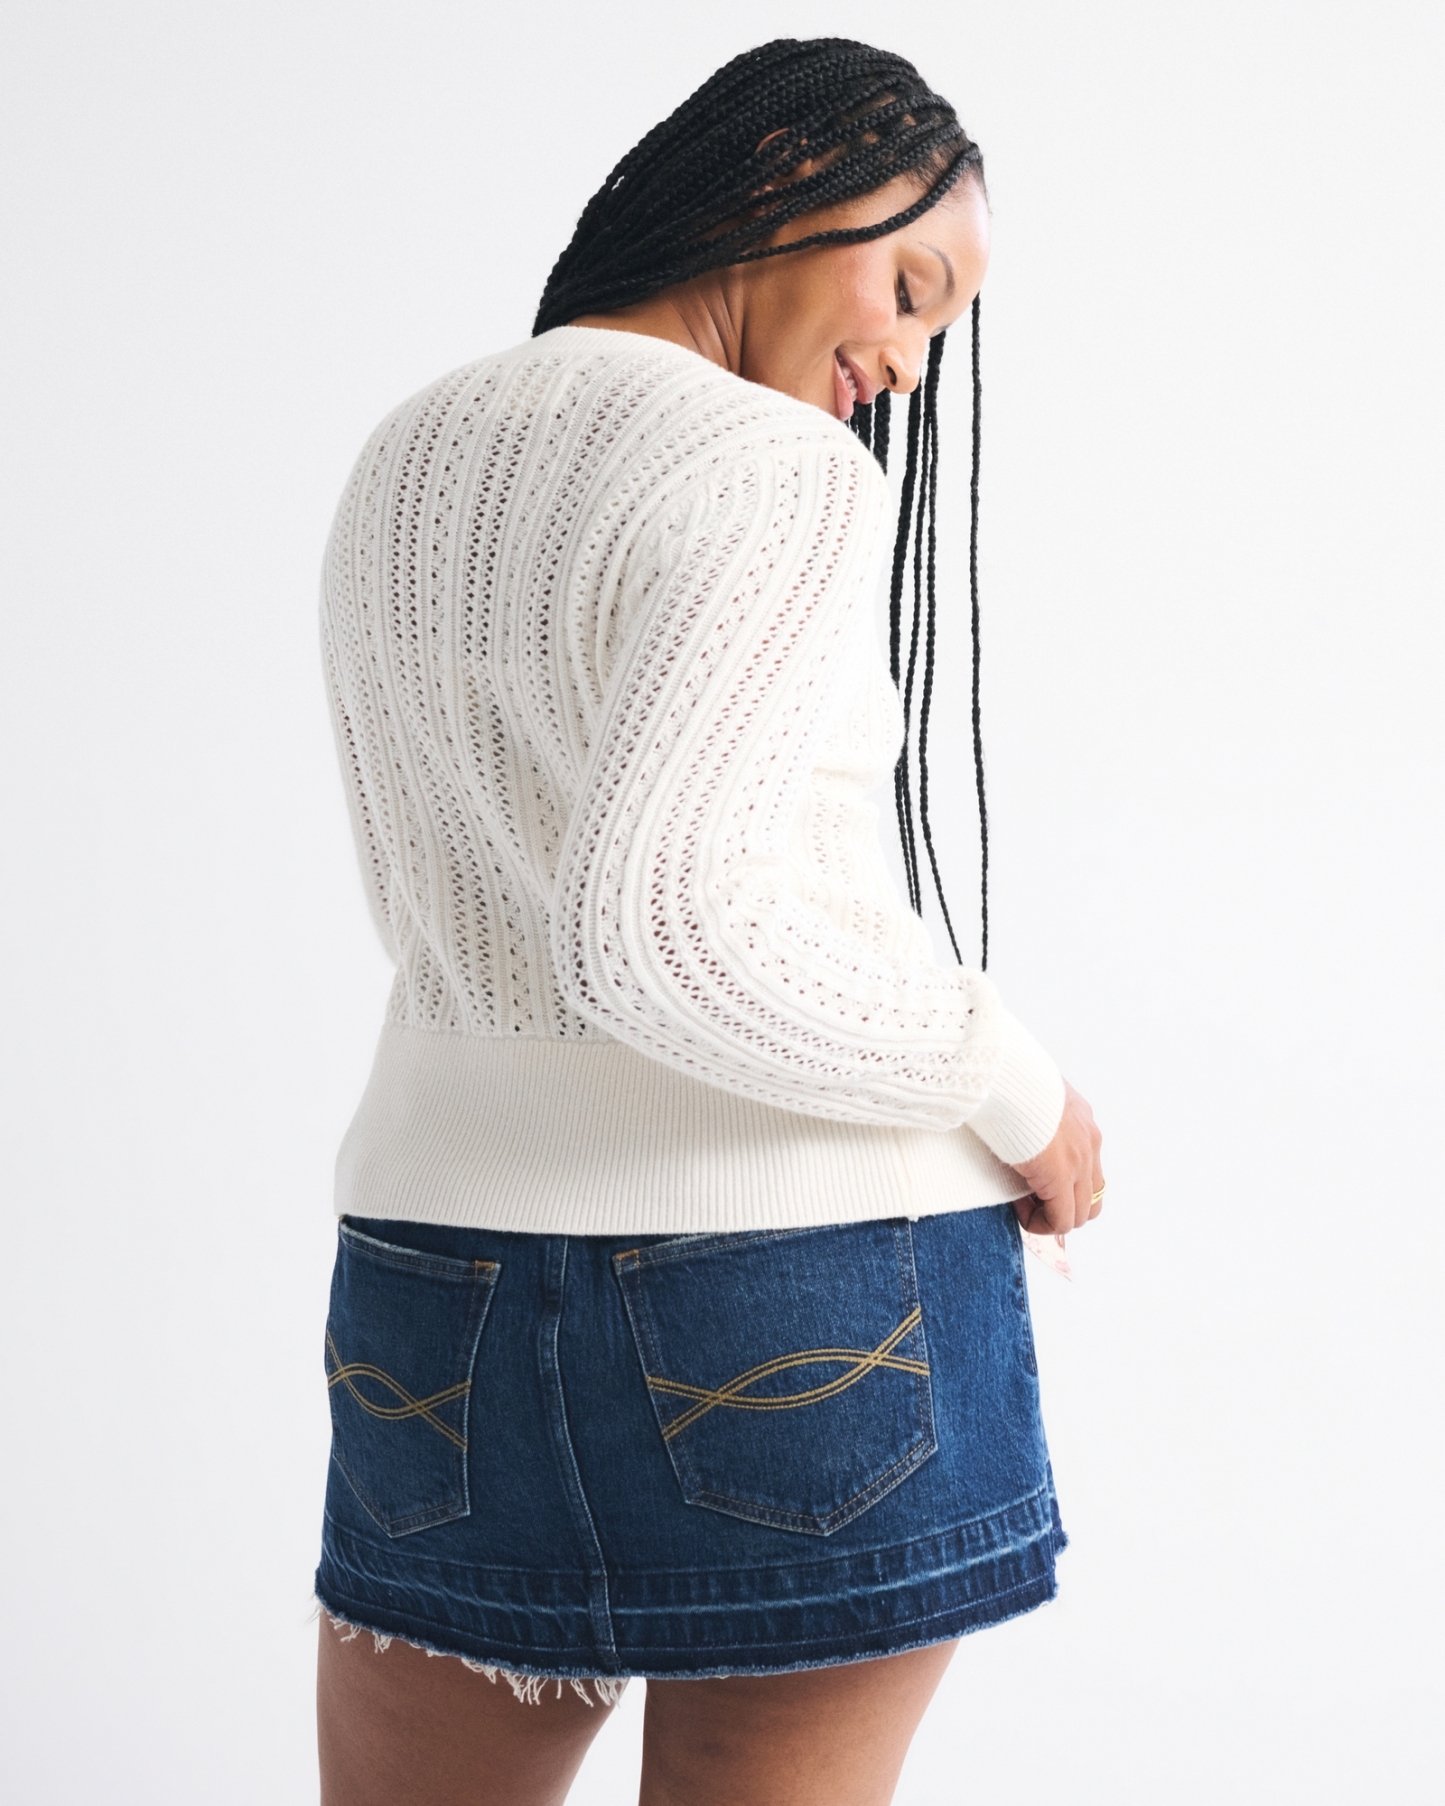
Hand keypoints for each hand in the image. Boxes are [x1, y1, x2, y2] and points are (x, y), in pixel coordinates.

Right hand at [1010, 1081, 1103, 1237]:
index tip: (1028, 1180)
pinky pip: (1062, 1220)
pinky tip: (1020, 1213)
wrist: (1003, 1075)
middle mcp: (1089, 1142)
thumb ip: (1036, 1117)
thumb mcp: (1031, 1097)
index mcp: (1081, 1121)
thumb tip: (1019, 1130)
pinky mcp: (1060, 1177)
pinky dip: (1042, 1224)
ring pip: (1081, 1213)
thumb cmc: (1007, 1080)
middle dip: (1060, 1206)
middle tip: (1026, 1198)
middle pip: (1091, 1197)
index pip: (1086, 1169)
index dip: (1059, 1185)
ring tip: (1021, 1205)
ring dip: (1052, 1216)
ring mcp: (1079, 1161)